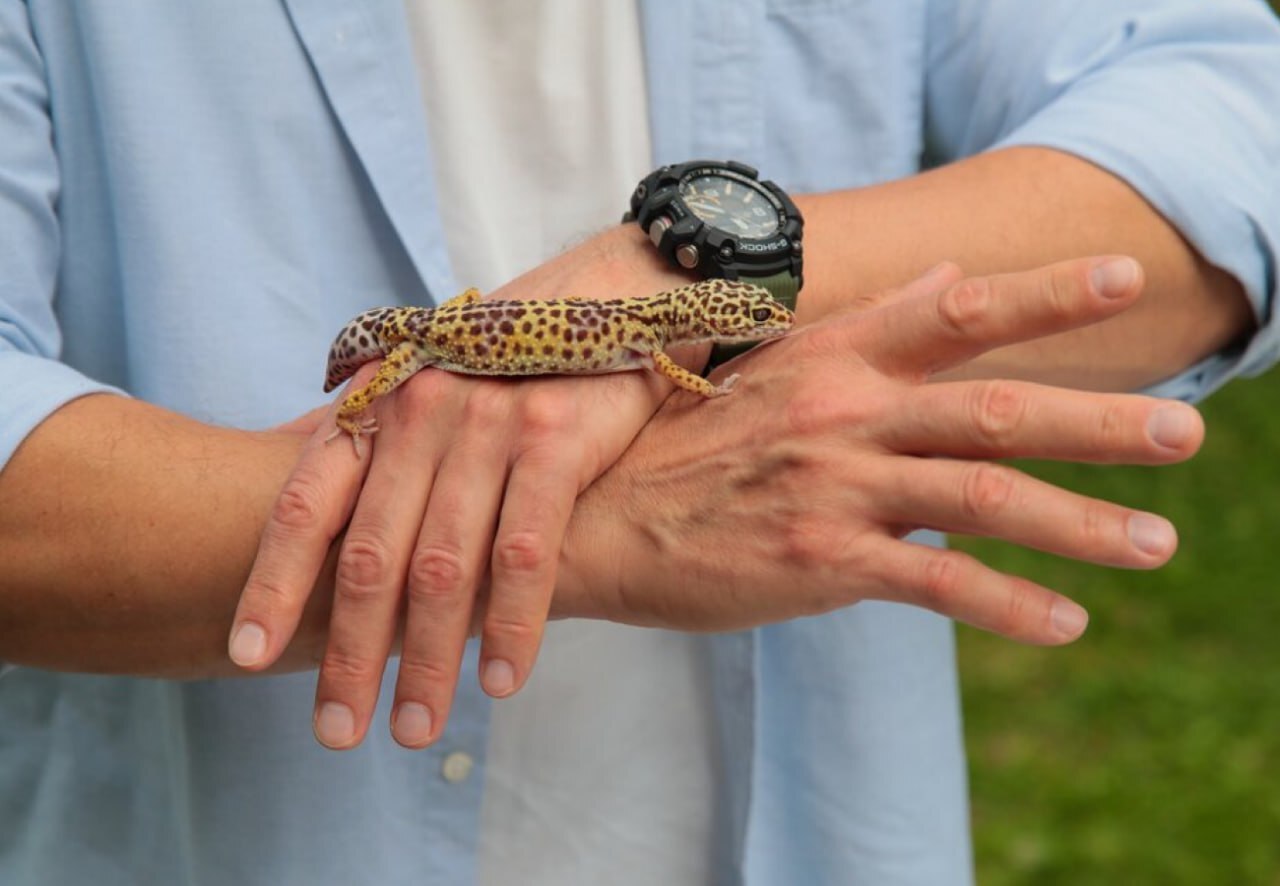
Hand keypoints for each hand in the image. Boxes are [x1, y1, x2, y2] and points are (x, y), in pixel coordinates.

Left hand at [230, 227, 691, 749]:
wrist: (614, 297)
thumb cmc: (516, 360)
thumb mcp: (433, 389)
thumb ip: (384, 451)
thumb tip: (326, 535)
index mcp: (380, 404)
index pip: (308, 503)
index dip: (273, 584)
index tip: (250, 656)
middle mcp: (423, 411)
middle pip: (372, 555)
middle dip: (351, 652)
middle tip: (339, 731)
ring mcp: (489, 423)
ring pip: (445, 565)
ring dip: (428, 659)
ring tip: (415, 728)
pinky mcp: (557, 436)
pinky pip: (527, 551)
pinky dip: (511, 624)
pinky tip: (503, 681)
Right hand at [559, 257, 1203, 641]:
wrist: (593, 518)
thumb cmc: (687, 445)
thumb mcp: (776, 370)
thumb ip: (872, 326)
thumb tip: (951, 278)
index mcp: (834, 359)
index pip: (954, 312)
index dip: (1043, 295)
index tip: (1124, 280)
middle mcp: (843, 412)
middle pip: (996, 407)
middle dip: (1099, 422)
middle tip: (1184, 435)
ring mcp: (832, 487)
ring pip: (982, 496)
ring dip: (1081, 523)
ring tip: (1156, 543)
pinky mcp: (818, 561)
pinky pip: (934, 583)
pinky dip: (1007, 605)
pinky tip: (1064, 624)